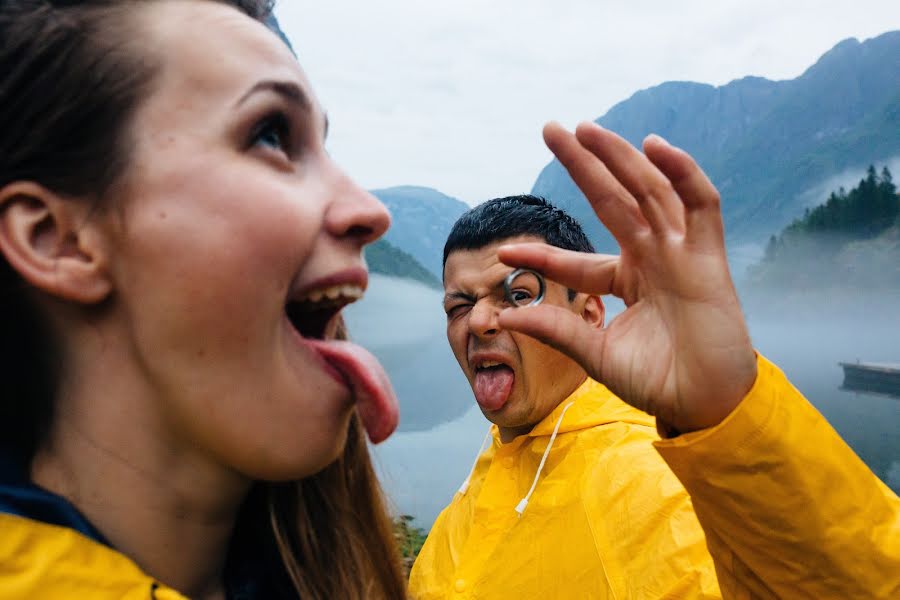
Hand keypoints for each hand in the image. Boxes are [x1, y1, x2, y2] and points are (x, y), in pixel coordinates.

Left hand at [497, 122, 756, 432]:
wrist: (705, 405)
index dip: (542, 254)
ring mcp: (680, 254)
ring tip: (584, 129)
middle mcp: (652, 258)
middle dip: (584, 164)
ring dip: (619, 158)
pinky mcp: (709, 257)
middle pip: (614, 200)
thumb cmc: (657, 382)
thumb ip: (556, 331)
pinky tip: (654, 146)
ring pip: (650, 191)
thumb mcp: (596, 354)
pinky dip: (684, 173)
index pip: (576, 260)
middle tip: (550, 128)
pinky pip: (701, 204)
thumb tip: (505, 317)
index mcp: (625, 282)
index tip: (504, 253)